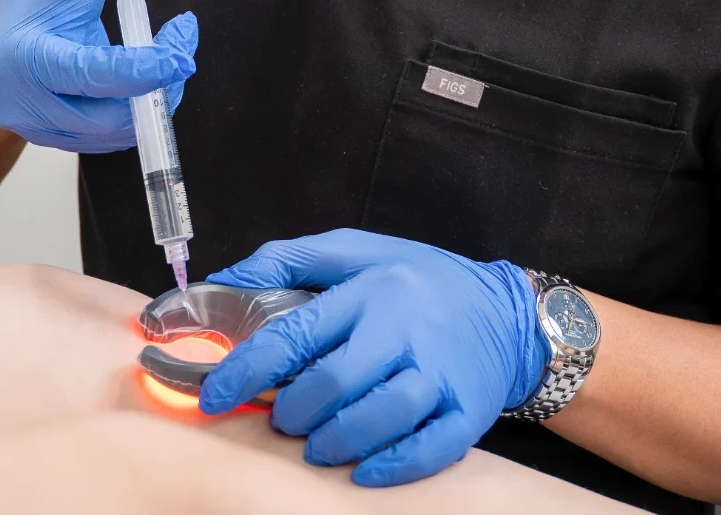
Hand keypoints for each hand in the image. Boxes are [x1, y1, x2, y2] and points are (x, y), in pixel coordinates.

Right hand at [0, 0, 197, 152]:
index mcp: (24, 56)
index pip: (88, 74)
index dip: (140, 70)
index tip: (181, 55)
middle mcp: (25, 103)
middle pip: (106, 116)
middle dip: (157, 88)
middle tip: (184, 50)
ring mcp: (37, 129)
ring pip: (112, 133)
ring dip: (153, 101)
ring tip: (170, 57)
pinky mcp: (53, 141)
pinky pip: (106, 138)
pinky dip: (136, 113)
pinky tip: (148, 78)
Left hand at [196, 229, 547, 485]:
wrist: (506, 311)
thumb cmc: (419, 280)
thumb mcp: (356, 250)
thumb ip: (287, 260)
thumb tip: (223, 280)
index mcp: (372, 290)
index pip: (296, 334)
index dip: (247, 370)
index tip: (214, 396)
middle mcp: (406, 330)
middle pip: (337, 381)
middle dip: (294, 411)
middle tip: (281, 420)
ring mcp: (441, 372)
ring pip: (382, 416)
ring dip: (336, 440)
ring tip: (316, 445)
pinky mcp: (468, 410)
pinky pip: (431, 447)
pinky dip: (393, 465)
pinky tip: (364, 470)